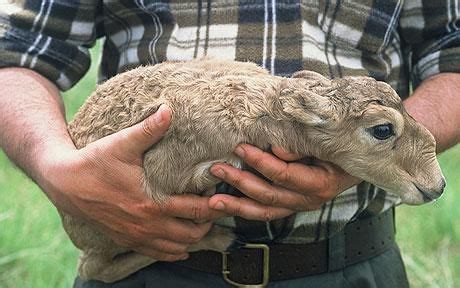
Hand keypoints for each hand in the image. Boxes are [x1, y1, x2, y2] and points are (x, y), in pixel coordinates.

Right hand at [38, 105, 225, 260]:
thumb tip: (169, 110)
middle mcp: (147, 225)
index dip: (216, 205)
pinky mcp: (127, 241)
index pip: (197, 211)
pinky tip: (181, 243)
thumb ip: (149, 129)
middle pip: (193, 233)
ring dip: (194, 237)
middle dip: (209, 222)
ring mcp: (137, 236)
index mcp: (152, 203)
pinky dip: (175, 251)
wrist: (65, 184)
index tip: (223, 194)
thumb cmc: (95, 162)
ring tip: (202, 222)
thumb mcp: (123, 144)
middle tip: (216, 207)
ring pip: (178, 247)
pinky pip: (159, 254)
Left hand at [209, 144, 360, 219]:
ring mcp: (297, 205)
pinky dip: (245, 209)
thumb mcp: (329, 143)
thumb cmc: (342, 148)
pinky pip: (265, 211)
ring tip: (213, 201)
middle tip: (218, 168)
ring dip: (237, 205)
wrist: (354, 164)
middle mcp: (308, 200)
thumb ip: (303, 146)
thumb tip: (278, 149)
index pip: (283, 175)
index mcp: (319, 184)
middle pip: (268, 195)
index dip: (260, 162)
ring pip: (263, 211)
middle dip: (240, 182)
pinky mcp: (290, 206)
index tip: (240, 147)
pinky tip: (227, 206)